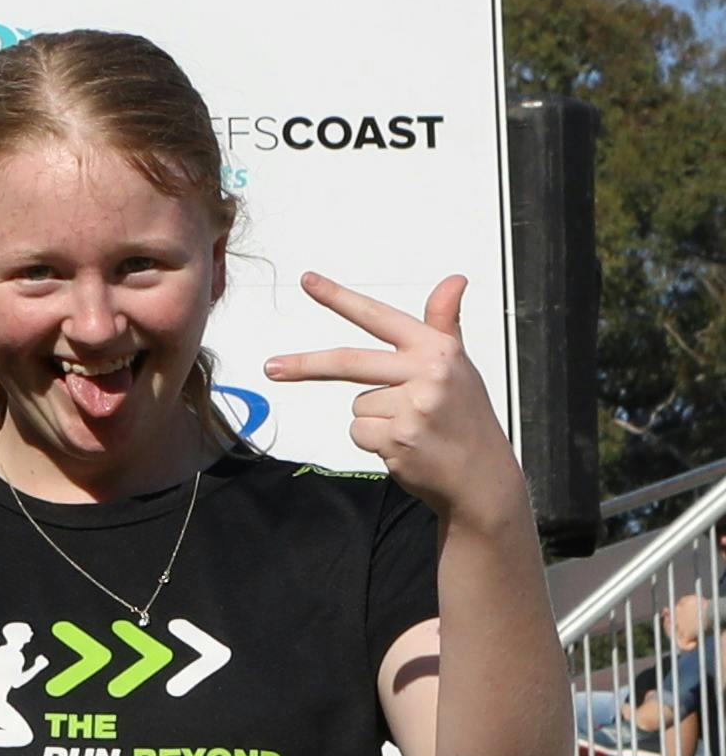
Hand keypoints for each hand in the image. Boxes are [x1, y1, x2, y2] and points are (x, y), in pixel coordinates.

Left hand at [271, 272, 525, 527]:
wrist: (483, 476)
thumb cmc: (466, 416)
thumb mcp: (459, 365)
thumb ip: (444, 323)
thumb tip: (454, 280)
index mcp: (437, 350)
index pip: (379, 317)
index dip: (340, 297)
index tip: (307, 280)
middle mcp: (427, 374)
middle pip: (348, 362)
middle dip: (304, 365)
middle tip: (271, 368)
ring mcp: (413, 408)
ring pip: (356, 406)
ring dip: (374, 419)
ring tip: (412, 427)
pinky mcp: (398, 439)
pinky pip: (358, 432)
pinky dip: (374, 441)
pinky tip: (406, 446)